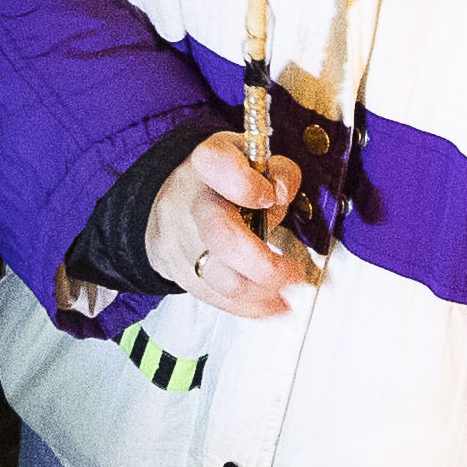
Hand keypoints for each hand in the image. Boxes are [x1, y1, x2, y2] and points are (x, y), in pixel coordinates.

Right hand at [146, 132, 316, 317]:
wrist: (174, 200)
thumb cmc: (220, 181)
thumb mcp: (250, 160)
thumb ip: (278, 171)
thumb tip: (281, 191)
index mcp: (207, 164)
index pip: (216, 166)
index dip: (246, 185)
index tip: (272, 196)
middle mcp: (188, 200)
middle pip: (219, 234)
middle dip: (263, 263)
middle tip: (292, 273)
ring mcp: (179, 239)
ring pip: (218, 277)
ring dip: (261, 292)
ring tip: (286, 291)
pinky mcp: (178, 271)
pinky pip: (214, 297)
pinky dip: (249, 306)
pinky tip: (272, 304)